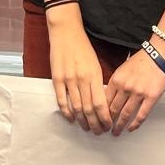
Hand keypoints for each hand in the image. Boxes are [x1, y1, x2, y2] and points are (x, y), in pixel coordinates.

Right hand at [47, 11, 111, 133]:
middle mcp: (82, 79)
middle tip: (98, 132)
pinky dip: (67, 112)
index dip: (105, 118)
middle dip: (95, 123)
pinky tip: (71, 119)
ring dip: (82, 121)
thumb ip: (97, 82)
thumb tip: (101, 102)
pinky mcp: (57, 79)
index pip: (101, 104)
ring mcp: (68, 80)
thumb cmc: (83, 48)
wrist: (66, 33)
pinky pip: (62, 100)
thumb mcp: (96, 64)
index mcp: (95, 75)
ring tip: (87, 128)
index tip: (108, 125)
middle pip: (89, 109)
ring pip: (76, 107)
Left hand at [106, 45, 164, 135]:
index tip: (99, 119)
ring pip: (125, 115)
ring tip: (116, 132)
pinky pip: (141, 115)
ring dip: (119, 126)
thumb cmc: (141, 61)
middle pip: (113, 109)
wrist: (159, 55)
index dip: (101, 112)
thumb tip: (107, 98)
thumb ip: (115, 83)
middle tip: (106, 129)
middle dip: (108, 122)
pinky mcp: (151, 97)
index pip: (104, 100)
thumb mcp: (122, 69)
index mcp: (116, 80)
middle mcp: (125, 87)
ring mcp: (138, 93)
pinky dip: (135, 124)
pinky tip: (131, 128)